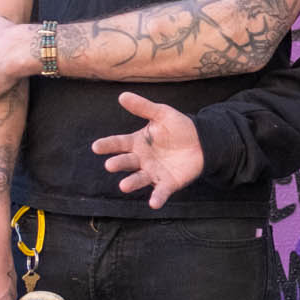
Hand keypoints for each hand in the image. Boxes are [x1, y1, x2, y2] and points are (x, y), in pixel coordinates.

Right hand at [91, 91, 203, 209]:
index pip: (119, 144)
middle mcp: (142, 159)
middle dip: (118, 164)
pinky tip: (153, 203)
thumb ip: (143, 107)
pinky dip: (156, 198)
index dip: (108, 145)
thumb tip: (122, 95)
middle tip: (111, 165)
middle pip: (127, 162)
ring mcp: (153, 172)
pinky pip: (160, 192)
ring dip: (132, 183)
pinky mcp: (168, 183)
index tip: (96, 147)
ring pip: (139, 179)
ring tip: (123, 186)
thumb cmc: (179, 127)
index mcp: (137, 143)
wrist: (202, 141)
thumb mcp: (162, 114)